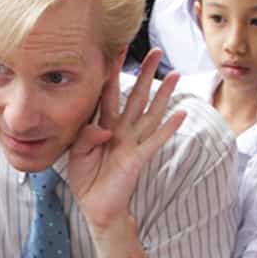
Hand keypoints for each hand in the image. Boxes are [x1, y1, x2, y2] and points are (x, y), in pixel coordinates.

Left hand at [67, 49, 184, 232]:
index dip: (111, 72)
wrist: (96, 208)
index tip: (116, 49)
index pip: (108, 93)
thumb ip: (85, 136)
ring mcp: (132, 143)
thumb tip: (103, 129)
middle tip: (155, 51)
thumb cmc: (86, 179)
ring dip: (163, 94)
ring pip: (150, 113)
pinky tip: (180, 114)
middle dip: (145, 74)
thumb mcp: (76, 154)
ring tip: (175, 74)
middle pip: (135, 96)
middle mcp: (121, 131)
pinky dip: (168, 128)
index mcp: (103, 127)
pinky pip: (155, 141)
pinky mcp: (138, 159)